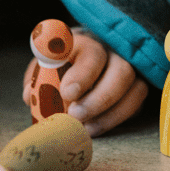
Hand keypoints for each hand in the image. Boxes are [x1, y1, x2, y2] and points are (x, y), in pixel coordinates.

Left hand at [23, 33, 147, 136]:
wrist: (84, 62)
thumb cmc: (60, 66)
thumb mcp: (43, 68)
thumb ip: (37, 79)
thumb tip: (31, 96)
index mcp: (86, 42)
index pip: (91, 52)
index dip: (82, 73)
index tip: (66, 93)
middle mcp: (114, 51)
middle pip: (121, 71)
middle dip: (100, 99)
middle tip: (76, 116)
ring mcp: (132, 68)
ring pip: (136, 88)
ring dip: (111, 113)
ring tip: (86, 129)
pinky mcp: (139, 87)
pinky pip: (137, 103)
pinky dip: (118, 118)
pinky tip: (97, 127)